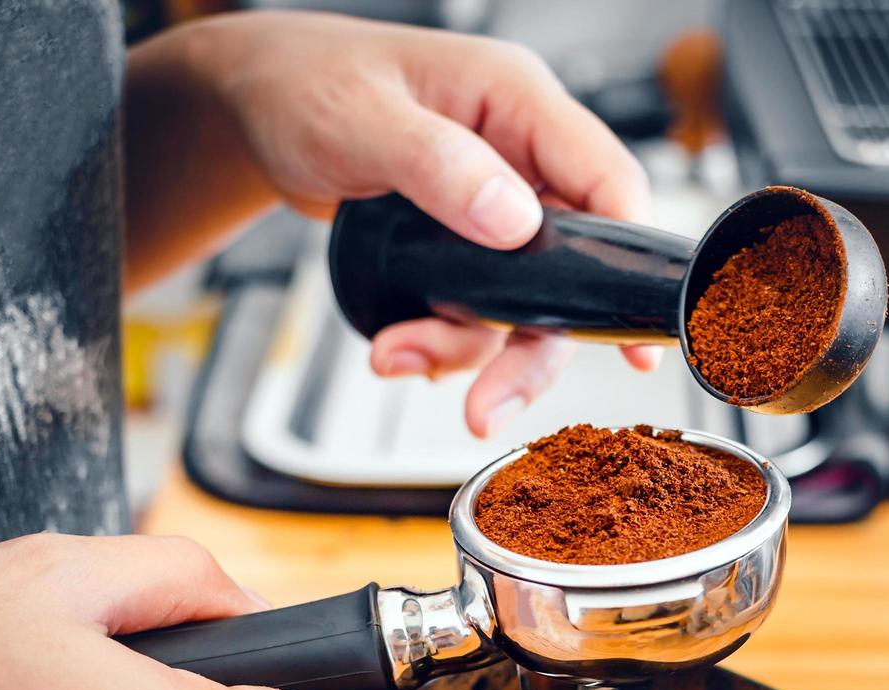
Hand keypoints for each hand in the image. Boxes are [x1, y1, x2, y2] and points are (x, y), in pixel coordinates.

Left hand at [128, 13, 658, 436]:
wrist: (254, 106)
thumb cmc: (303, 85)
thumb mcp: (360, 119)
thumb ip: (438, 165)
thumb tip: (513, 221)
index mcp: (516, 101)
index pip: (605, 178)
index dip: (632, 256)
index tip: (634, 335)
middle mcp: (520, 157)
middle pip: (571, 265)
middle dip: (531, 344)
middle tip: (491, 404)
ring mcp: (496, 204)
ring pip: (523, 303)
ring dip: (467, 348)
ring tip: (398, 357)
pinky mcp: (468, 243)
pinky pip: (479, 310)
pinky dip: (440, 339)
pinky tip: (397, 344)